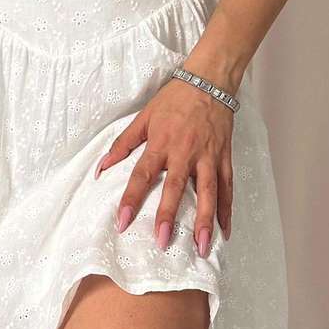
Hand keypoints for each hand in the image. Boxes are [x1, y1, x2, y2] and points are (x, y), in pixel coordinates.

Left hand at [95, 79, 233, 254]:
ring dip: (205, 221)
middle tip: (163, 241)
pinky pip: (227, 187)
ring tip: (202, 247)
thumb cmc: (174, 100)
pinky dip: (227, 210)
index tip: (122, 221)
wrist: (209, 82)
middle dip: (169, 216)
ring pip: (208, 192)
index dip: (131, 199)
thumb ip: (122, 144)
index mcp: (161, 143)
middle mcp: (185, 152)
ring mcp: (208, 156)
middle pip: (176, 187)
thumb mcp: (143, 117)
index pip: (143, 175)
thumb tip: (101, 168)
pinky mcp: (224, 157)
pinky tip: (224, 231)